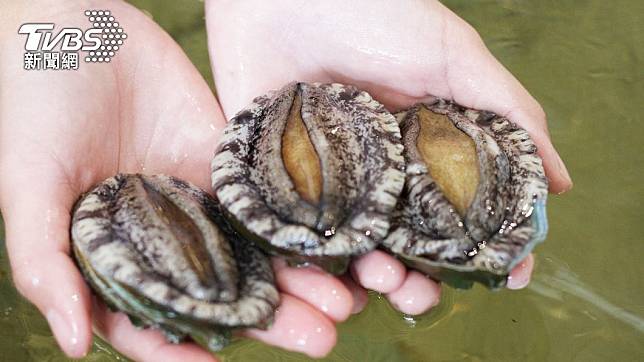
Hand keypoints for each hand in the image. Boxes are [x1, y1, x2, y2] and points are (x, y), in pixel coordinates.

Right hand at [0, 2, 359, 359]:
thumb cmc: (33, 108)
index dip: (184, 348)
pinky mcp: (227, 161)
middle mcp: (163, 234)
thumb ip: (45, 264)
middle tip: (321, 339)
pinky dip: (299, 222)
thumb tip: (74, 344)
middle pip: (223, 290)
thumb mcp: (28, 188)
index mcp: (115, 252)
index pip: (154, 316)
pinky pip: (267, 197)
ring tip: (344, 303)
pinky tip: (336, 242)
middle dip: (271, 319)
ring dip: (300, 279)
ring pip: (256, 249)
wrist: (75, 31)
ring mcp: (199, 198)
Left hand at [206, 0, 571, 315]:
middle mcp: (381, 173)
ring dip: (370, 279)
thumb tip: (559, 183)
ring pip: (354, 250)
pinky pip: (296, 234)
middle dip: (419, 281)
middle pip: (406, 247)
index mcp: (425, 152)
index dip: (484, 250)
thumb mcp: (453, 56)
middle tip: (418, 293)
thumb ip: (507, 112)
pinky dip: (311, 265)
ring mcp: (331, 180)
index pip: (459, 216)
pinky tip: (325, 279)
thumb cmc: (375, 13)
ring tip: (377, 278)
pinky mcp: (280, 179)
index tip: (507, 277)